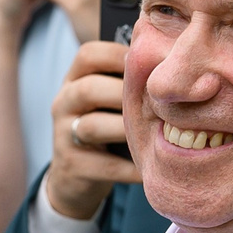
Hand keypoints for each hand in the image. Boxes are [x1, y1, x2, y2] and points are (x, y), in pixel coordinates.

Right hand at [46, 38, 140, 217]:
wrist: (75, 178)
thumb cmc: (106, 129)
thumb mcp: (108, 101)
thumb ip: (128, 81)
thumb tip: (168, 62)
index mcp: (74, 80)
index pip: (88, 55)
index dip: (120, 55)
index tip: (149, 66)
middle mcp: (63, 103)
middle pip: (88, 89)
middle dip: (125, 95)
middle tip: (157, 104)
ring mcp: (63, 135)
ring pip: (92, 126)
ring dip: (126, 130)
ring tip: (153, 133)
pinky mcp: (72, 166)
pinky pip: (105, 164)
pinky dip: (131, 167)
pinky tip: (149, 166)